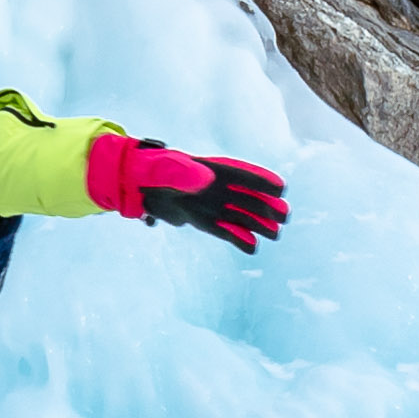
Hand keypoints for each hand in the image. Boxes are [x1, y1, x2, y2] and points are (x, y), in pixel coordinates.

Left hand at [89, 133, 288, 251]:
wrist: (134, 184)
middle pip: (245, 197)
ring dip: (258, 224)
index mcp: (209, 169)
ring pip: (240, 215)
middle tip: (284, 216)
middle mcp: (214, 187)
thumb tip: (206, 180)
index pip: (240, 174)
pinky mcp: (201, 220)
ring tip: (277, 234)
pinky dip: (238, 238)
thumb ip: (182, 172)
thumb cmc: (149, 171)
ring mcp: (209, 204)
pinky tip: (253, 248)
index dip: (261, 180)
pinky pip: (224, 231)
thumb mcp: (162, 168)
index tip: (280, 188)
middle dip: (265, 206)